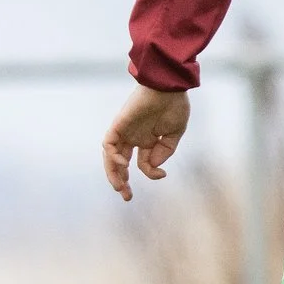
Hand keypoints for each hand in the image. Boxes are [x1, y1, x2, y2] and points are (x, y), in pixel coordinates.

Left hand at [101, 85, 190, 200]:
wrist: (169, 86)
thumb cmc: (174, 105)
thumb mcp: (173, 134)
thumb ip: (164, 152)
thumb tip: (154, 168)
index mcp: (147, 140)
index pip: (143, 163)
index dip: (151, 173)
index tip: (162, 175)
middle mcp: (133, 137)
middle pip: (121, 164)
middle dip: (122, 182)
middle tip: (127, 197)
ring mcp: (125, 131)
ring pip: (111, 157)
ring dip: (113, 173)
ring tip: (120, 187)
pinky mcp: (118, 124)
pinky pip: (109, 143)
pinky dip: (112, 156)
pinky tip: (122, 164)